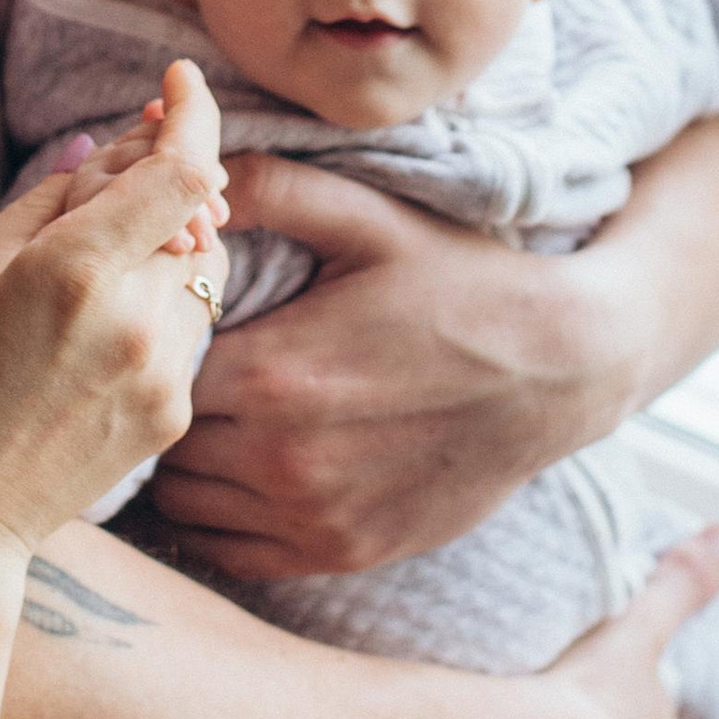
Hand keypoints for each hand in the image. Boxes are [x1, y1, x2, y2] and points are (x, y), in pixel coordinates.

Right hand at [0, 66, 227, 558]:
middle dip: (163, 183)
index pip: (183, 168)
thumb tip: (113, 147)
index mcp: (74, 272)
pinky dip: (156, 307)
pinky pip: (188, 328)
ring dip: (162, 249)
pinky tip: (91, 339)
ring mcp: (163, 372)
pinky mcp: (174, 412)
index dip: (194, 112)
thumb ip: (48, 200)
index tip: (178, 83)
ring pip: (200, 269)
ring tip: (84, 281)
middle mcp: (135, 319)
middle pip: (196, 211)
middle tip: (108, 185)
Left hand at [149, 156, 643, 579]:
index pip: (155, 370)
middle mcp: (282, 457)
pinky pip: (233, 550)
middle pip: (163, 440)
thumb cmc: (459, 283)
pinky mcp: (342, 552)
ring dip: (189, 461)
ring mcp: (314, 515)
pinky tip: (247, 469)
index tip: (175, 323)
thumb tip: (188, 166)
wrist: (563, 368)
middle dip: (166, 400)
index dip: (156, 343)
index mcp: (271, 373)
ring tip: (219, 416)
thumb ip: (271, 188)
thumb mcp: (368, 219)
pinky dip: (223, 515)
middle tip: (191, 367)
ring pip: (186, 501)